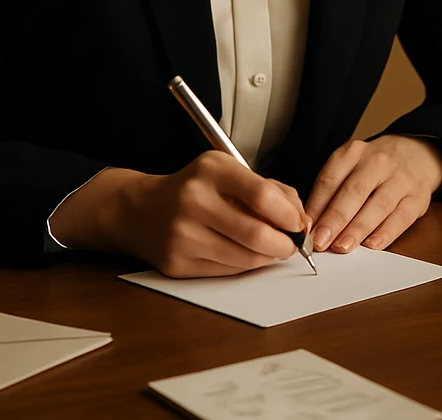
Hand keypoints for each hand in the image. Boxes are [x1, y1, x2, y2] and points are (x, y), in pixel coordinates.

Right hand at [49, 153, 309, 277]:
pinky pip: (227, 271)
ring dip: (267, 258)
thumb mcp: (229, 172)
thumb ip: (271, 189)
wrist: (141, 210)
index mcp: (212, 170)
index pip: (262, 195)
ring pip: (245, 258)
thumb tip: (301, 220)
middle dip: (283, 244)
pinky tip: (244, 255)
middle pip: (256, 233)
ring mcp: (183, 234)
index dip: (289, 215)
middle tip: (290, 245)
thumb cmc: (195, 189)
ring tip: (270, 249)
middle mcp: (194, 200)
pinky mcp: (177, 263)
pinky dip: (244, 266)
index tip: (299, 224)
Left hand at [304, 135, 441, 253]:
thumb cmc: (374, 168)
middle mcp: (378, 162)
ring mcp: (400, 179)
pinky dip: (386, 233)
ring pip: (378, 205)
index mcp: (353, 153)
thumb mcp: (350, 167)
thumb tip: (313, 226)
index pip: (330, 179)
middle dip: (335, 219)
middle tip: (320, 241)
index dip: (316, 206)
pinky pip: (401, 217)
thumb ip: (331, 193)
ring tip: (342, 246)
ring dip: (358, 229)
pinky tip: (372, 245)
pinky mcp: (418, 197)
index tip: (306, 229)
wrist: (416, 154)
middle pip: (353, 192)